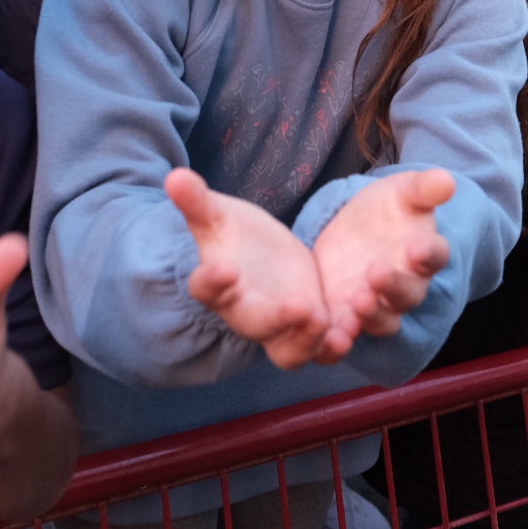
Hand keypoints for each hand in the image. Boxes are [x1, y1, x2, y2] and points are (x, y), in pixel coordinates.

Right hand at [166, 168, 330, 369]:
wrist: (261, 255)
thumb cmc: (234, 235)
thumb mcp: (218, 214)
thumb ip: (197, 201)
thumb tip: (174, 175)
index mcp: (218, 284)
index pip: (206, 288)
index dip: (211, 281)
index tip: (224, 268)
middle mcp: (246, 312)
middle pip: (255, 327)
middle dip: (277, 320)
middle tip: (300, 306)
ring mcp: (280, 326)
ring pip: (290, 352)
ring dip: (309, 342)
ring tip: (328, 324)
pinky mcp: (310, 327)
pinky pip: (321, 347)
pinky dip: (334, 344)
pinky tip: (354, 324)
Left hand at [311, 170, 453, 349]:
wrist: (357, 229)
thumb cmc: (387, 209)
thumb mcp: (402, 192)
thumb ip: (423, 189)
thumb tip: (447, 180)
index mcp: (424, 253)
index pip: (435, 255)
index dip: (429, 253)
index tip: (418, 247)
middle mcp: (406, 285)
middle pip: (408, 294)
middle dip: (394, 286)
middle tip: (377, 273)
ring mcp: (378, 304)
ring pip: (383, 321)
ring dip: (373, 316)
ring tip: (357, 302)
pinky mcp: (348, 316)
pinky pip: (350, 335)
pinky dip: (343, 340)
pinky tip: (332, 335)